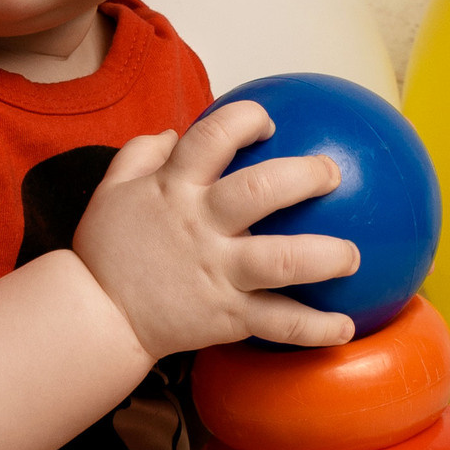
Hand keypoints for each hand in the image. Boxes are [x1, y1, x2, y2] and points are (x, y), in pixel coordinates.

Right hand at [71, 98, 359, 359]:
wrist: (94, 317)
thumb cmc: (107, 251)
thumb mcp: (111, 190)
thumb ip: (141, 154)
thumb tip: (172, 132)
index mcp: (173, 188)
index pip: (214, 137)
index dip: (247, 121)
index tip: (268, 124)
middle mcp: (200, 225)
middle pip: (262, 190)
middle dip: (306, 176)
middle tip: (332, 173)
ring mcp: (217, 272)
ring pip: (282, 259)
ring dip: (327, 256)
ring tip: (354, 255)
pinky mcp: (226, 316)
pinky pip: (278, 322)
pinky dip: (315, 328)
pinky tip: (346, 328)